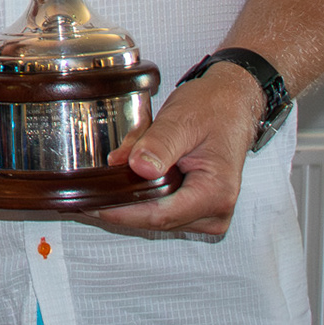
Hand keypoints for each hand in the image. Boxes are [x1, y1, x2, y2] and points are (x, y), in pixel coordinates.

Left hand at [95, 64, 262, 235]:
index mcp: (215, 193)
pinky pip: (160, 208)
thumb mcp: (182, 120)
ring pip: (154, 215)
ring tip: (122, 162)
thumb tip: (137, 167)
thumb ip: (159, 144)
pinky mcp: (196, 209)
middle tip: (91, 183)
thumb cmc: (215, 109)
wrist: (232, 105)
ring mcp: (206, 214)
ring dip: (132, 193)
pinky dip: (142, 191)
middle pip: (154, 219)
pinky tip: (133, 171)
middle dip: (121, 200)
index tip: (91, 203)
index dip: (120, 211)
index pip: (158, 215)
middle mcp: (215, 212)